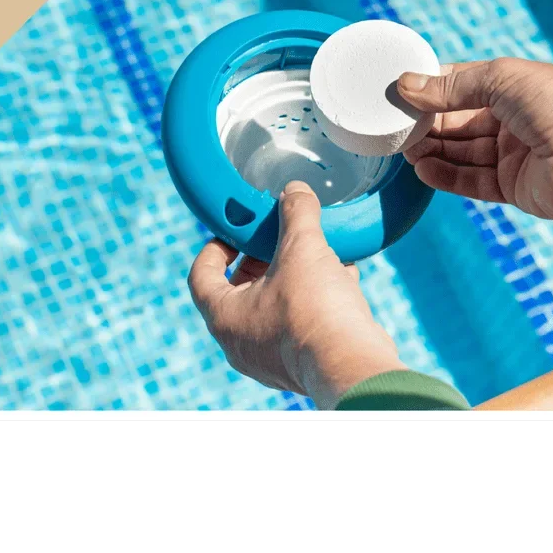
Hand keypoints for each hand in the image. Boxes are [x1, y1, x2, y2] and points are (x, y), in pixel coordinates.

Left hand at [188, 180, 405, 408]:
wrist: (351, 362)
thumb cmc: (313, 309)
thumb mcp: (302, 247)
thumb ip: (296, 213)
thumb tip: (294, 191)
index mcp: (224, 316)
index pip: (201, 276)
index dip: (215, 247)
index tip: (235, 231)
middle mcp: (241, 342)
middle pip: (240, 290)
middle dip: (262, 258)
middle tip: (280, 236)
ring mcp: (271, 356)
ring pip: (275, 306)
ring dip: (293, 277)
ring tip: (316, 251)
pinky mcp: (303, 362)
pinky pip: (302, 322)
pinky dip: (317, 298)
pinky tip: (342, 275)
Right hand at [398, 59, 552, 226]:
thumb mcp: (502, 80)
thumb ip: (452, 86)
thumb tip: (405, 84)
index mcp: (514, 88)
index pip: (462, 85)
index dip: (431, 88)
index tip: (398, 90)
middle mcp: (512, 120)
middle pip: (457, 121)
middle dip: (426, 122)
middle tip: (392, 124)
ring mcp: (512, 155)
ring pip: (460, 152)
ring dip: (431, 149)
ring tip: (401, 148)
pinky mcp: (512, 187)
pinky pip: (471, 181)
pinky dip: (445, 175)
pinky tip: (422, 168)